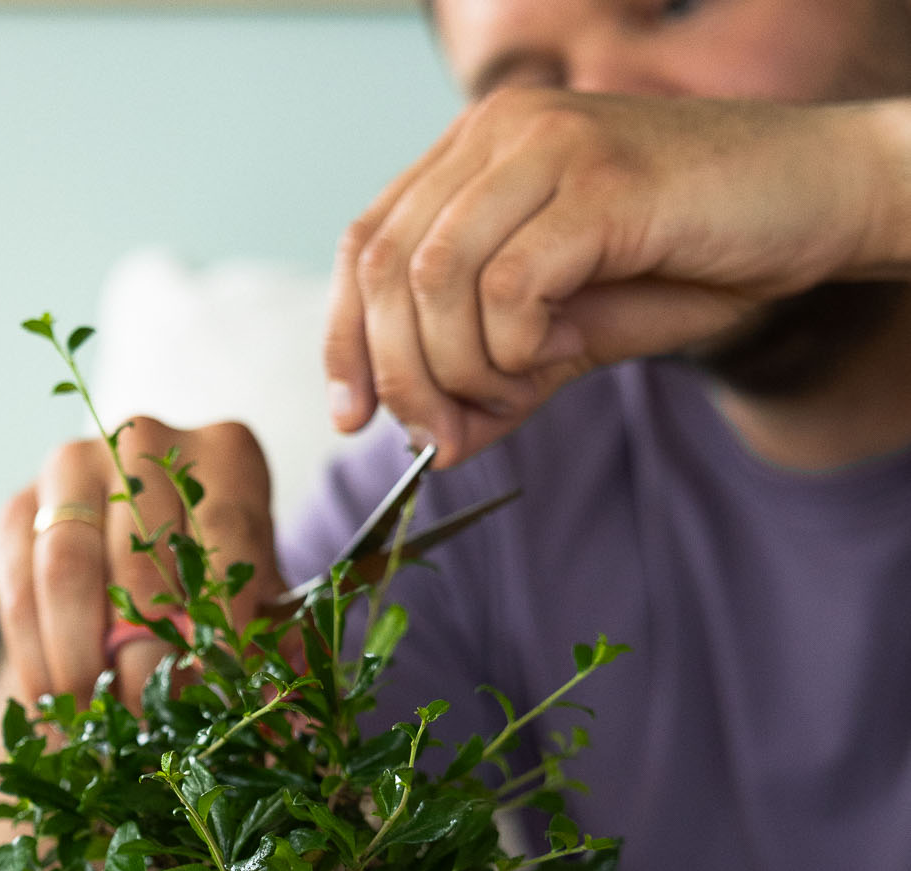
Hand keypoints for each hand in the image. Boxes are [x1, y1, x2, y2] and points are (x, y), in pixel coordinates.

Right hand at [0, 416, 279, 713]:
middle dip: (142, 657)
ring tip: (97, 723)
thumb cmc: (212, 579)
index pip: (226, 532)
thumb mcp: (257, 600)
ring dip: (79, 660)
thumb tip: (280, 706)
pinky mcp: (19, 509)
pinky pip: (18, 588)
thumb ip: (271, 641)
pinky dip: (34, 655)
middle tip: (149, 726)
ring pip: (66, 569)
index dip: (222, 614)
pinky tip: (54, 704)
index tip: (219, 685)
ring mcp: (71, 468)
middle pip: (141, 555)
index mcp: (224, 455)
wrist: (136, 552)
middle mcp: (144, 444)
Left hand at [324, 89, 910, 464]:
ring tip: (518, 390)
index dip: (346, 340)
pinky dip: (515, 346)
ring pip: (435, 278)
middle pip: (387, 268)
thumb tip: (432, 446)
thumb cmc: (694, 258)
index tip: (356, 419)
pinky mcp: (600, 183)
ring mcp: (550, 146)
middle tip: (445, 434)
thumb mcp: (573, 333)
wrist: (815, 206)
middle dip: (403, 376)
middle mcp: (501, 132)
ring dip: (460, 368)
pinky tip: (556, 353)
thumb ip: (497, 379)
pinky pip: (509, 286)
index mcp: (477, 153)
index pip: (367, 244)